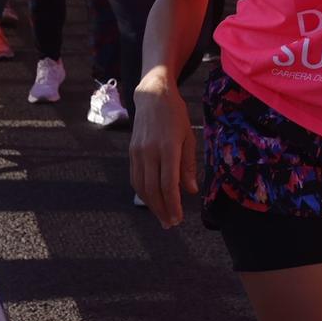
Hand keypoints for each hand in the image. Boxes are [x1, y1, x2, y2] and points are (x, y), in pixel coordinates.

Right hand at [128, 75, 197, 226]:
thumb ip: (188, 165)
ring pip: (141, 187)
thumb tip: (190, 191)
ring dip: (151, 205)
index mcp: (168, 148)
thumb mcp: (188, 137)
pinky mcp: (131, 153)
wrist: (153, 97)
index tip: (178, 218)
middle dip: (162, 209)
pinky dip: (142, 192)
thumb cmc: (176, 116)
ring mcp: (137, 153)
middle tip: (171, 224)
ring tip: (162, 216)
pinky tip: (151, 200)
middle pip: (153, 189)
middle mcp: (149, 152)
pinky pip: (135, 178)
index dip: (173, 204)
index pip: (169, 184)